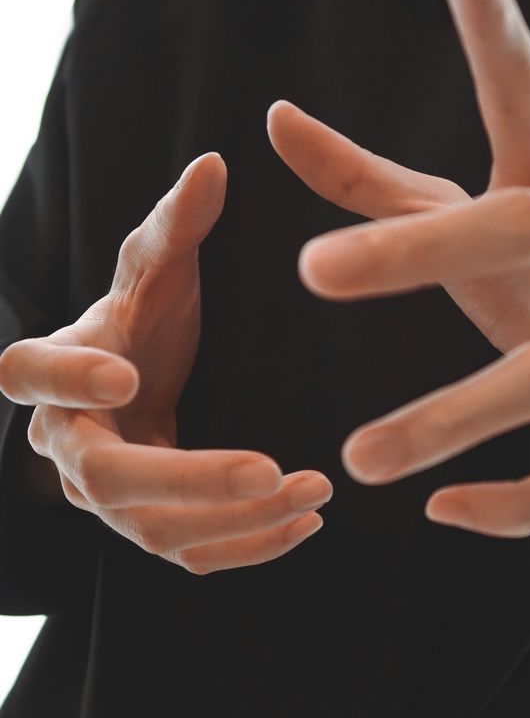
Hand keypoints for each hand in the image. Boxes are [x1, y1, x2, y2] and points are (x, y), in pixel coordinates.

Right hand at [0, 153, 330, 571]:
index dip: (69, 379)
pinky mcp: (147, 524)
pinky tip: (306, 522)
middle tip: (268, 470)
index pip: (28, 374)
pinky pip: (189, 554)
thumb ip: (177, 223)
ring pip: (155, 531)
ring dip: (236, 522)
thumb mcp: (157, 268)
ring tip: (313, 493)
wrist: (138, 378)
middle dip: (190, 479)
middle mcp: (67, 442)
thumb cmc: (142, 318)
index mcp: (52, 368)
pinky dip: (247, 546)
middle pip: (107, 479)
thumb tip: (215, 163)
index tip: (129, 375)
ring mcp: (104, 496)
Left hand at [266, 0, 529, 537]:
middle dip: (418, 253)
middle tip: (312, 275)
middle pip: (524, 232)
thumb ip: (372, 186)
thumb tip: (272, 119)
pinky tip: (445, 515)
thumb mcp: (461, 228)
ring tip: (360, 458)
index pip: (526, 88)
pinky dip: (520, 504)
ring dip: (453, 417)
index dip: (494, 10)